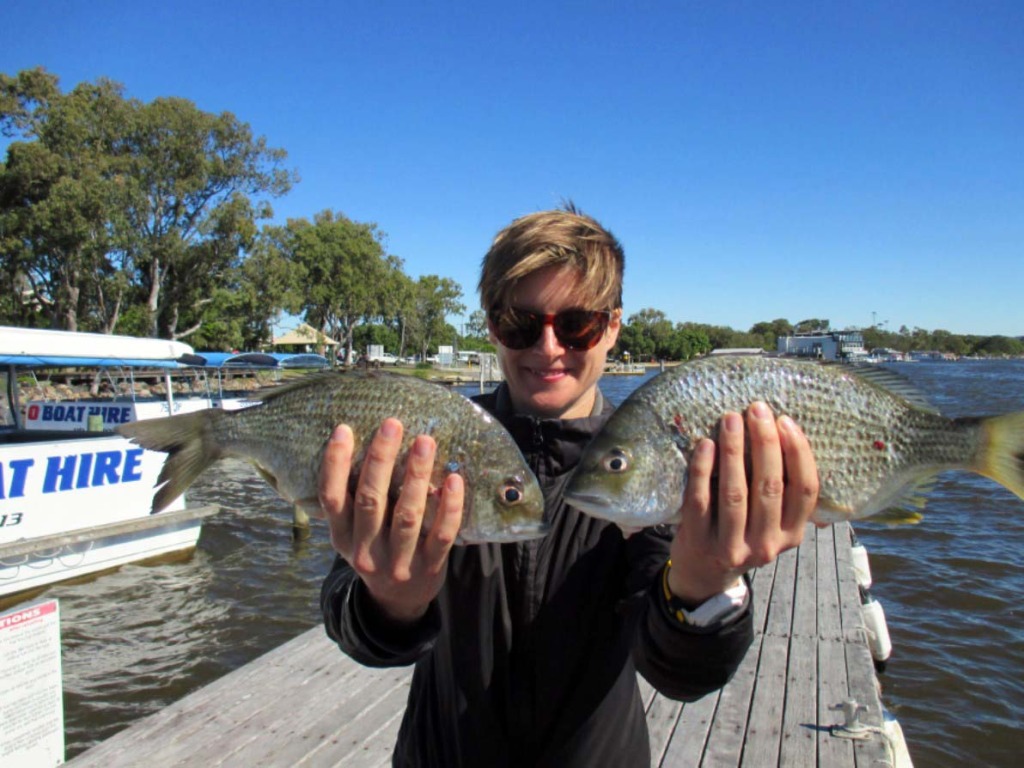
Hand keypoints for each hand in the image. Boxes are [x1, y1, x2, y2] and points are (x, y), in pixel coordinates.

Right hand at [318, 418, 463, 622]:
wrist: (398, 601)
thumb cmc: (377, 548)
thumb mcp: (354, 532)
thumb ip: (354, 498)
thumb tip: (362, 440)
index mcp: (342, 536)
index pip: (331, 498)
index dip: (334, 464)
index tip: (344, 429)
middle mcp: (366, 551)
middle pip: (370, 500)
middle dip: (381, 459)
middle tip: (392, 424)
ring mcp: (398, 562)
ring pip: (407, 515)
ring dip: (416, 475)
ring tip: (425, 442)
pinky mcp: (430, 568)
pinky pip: (442, 534)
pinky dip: (449, 506)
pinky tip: (454, 479)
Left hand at [668, 401, 818, 604]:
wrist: (705, 574)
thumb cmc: (743, 534)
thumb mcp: (773, 523)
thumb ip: (783, 493)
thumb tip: (787, 433)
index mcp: (793, 534)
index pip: (805, 489)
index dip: (798, 452)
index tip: (785, 421)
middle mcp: (767, 544)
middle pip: (770, 486)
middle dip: (764, 442)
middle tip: (756, 409)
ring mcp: (732, 546)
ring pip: (735, 493)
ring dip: (733, 451)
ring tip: (730, 419)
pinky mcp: (699, 541)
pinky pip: (700, 500)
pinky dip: (703, 470)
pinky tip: (705, 445)